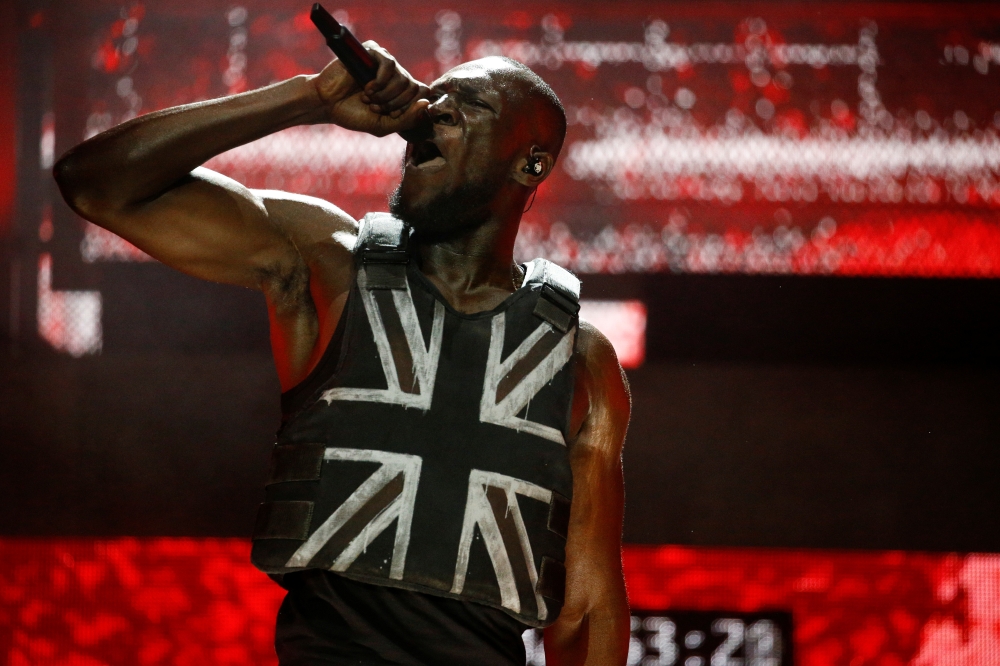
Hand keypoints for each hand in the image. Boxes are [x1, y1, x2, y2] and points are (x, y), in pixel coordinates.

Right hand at [311, 41, 429, 136]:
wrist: (327, 104)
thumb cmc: (354, 115)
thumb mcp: (383, 125)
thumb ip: (407, 119)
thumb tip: (426, 103)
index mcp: (401, 92)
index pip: (423, 93)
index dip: (410, 107)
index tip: (391, 115)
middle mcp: (396, 75)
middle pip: (414, 88)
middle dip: (395, 104)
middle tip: (375, 108)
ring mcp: (385, 63)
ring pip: (403, 78)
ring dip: (386, 95)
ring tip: (368, 99)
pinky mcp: (373, 52)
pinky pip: (390, 64)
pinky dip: (381, 81)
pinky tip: (367, 88)